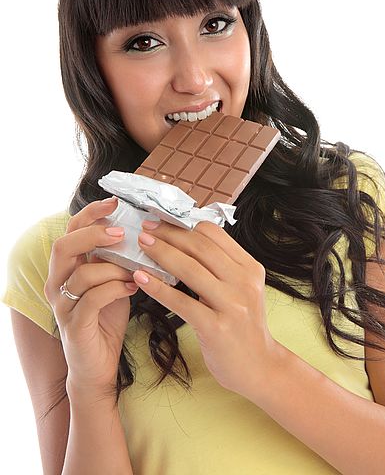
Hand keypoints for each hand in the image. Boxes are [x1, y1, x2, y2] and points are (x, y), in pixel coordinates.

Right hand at [44, 198, 138, 395]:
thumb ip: (116, 258)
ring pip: (83, 273)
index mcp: (67, 268)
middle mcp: (58, 282)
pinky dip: (116, 288)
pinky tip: (134, 287)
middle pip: (65, 246)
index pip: (71, 231)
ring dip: (114, 267)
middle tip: (122, 232)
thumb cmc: (106, 317)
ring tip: (137, 270)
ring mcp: (63, 304)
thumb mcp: (112, 280)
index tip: (114, 202)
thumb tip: (142, 231)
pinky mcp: (74, 325)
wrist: (98, 364)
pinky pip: (93, 299)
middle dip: (94, 233)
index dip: (90, 214)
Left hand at [133, 219, 280, 397]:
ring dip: (161, 254)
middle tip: (146, 229)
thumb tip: (186, 243)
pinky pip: (181, 302)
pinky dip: (158, 287)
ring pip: (190, 269)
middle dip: (169, 234)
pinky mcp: (216, 328)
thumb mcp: (242, 290)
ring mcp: (232, 305)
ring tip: (142, 246)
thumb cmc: (244, 328)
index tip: (163, 222)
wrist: (260, 368)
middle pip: (200, 247)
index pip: (214, 234)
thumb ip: (222, 268)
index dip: (185, 225)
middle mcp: (244, 282)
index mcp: (250, 268)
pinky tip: (141, 279)